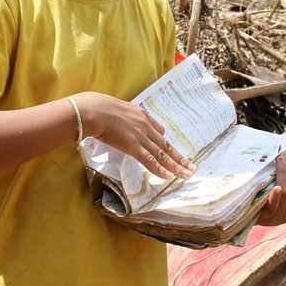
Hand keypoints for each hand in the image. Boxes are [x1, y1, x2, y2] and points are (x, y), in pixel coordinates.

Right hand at [74, 92, 196, 180]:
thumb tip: (118, 123)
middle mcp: (145, 126)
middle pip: (166, 145)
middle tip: (192, 167)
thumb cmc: (98, 109)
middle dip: (180, 158)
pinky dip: (160, 169)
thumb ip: (123, 117)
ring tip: (187, 175)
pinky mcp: (133, 146)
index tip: (171, 150)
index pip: (159, 130)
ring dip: (176, 166)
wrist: (93, 110)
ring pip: (162, 154)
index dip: (165, 142)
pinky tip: (169, 176)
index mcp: (142, 115)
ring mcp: (140, 136)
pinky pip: (149, 160)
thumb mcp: (117, 109)